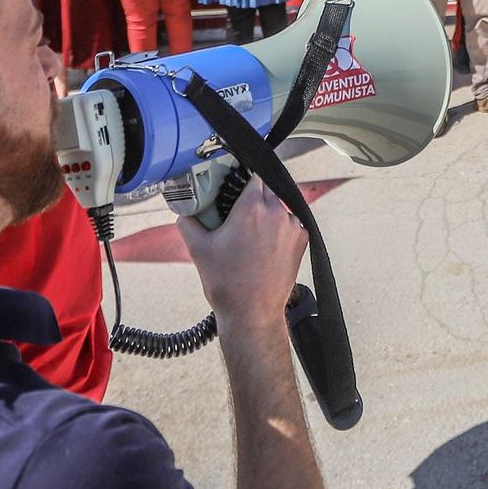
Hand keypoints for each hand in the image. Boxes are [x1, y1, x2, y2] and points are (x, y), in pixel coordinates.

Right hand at [177, 180, 308, 326]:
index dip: (242, 179)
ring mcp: (293, 226)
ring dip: (267, 213)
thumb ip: (188, 222)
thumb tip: (185, 211)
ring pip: (279, 206)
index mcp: (252, 207)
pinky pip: (290, 223)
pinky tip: (264, 245)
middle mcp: (276, 212)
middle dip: (253, 196)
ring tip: (250, 234)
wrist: (252, 313)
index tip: (234, 187)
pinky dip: (279, 228)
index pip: (253, 175)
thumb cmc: (226, 282)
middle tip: (238, 212)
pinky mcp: (303, 240)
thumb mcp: (198, 249)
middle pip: (266, 189)